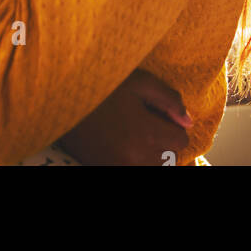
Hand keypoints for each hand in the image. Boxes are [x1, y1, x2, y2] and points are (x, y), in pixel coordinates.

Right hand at [57, 69, 193, 166]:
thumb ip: (168, 99)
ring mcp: (120, 167)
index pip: (181, 140)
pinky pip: (133, 169)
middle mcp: (136, 157)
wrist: (63, 96)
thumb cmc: (104, 85)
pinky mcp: (105, 169)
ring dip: (151, 155)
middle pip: (169, 159)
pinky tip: (124, 145)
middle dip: (164, 143)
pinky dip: (135, 160)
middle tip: (147, 124)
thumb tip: (187, 121)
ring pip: (153, 167)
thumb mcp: (139, 82)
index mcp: (147, 133)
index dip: (173, 125)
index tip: (159, 115)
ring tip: (136, 136)